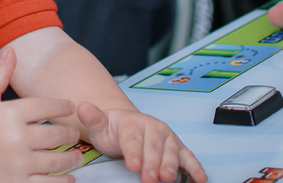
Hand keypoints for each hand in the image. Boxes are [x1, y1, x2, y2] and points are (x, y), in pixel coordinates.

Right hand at [0, 47, 81, 181]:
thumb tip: (12, 50)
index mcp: (10, 114)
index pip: (47, 107)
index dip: (62, 106)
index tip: (70, 106)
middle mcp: (17, 138)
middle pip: (56, 135)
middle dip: (69, 133)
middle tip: (74, 132)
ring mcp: (18, 164)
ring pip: (56, 160)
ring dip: (71, 158)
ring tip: (76, 155)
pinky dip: (62, 181)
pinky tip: (69, 177)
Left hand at [77, 103, 205, 182]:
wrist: (125, 126)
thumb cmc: (112, 130)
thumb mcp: (99, 125)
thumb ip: (92, 118)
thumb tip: (82, 106)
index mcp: (133, 123)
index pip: (132, 139)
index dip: (133, 152)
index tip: (132, 164)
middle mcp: (154, 128)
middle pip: (154, 148)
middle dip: (152, 164)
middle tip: (149, 179)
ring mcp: (168, 139)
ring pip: (172, 152)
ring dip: (172, 166)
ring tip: (168, 179)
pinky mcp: (178, 149)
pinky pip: (188, 158)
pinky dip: (195, 168)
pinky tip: (200, 179)